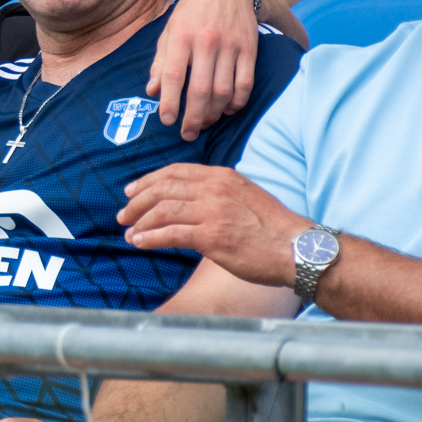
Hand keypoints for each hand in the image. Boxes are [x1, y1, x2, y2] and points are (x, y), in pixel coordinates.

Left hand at [117, 163, 306, 284]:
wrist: (297, 249)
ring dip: (140, 222)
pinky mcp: (211, 236)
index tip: (132, 190)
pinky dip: (150, 238)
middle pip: (162, 188)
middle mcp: (214, 189)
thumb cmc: (273, 229)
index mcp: (222, 177)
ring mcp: (212, 211)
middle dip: (137, 201)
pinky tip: (140, 243)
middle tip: (123, 214)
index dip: (148, 180)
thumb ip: (218, 193)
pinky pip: (170, 234)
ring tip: (129, 232)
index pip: (175, 172)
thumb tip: (191, 201)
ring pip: (162, 210)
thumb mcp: (246, 196)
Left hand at [147, 0, 257, 140]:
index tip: (167, 120)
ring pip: (224, 91)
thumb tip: (152, 92)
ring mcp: (230, 46)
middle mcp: (206, 41)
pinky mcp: (250, 48)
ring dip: (214, 113)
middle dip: (192, 117)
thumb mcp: (169, 31)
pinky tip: (228, 110)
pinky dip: (237, 102)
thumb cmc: (191, 12)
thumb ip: (160, 62)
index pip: (173, 75)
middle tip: (187, 134)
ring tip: (204, 123)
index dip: (169, 102)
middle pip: (200, 89)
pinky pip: (245, 83)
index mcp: (181, 37)